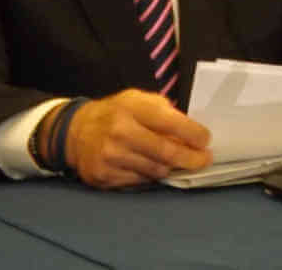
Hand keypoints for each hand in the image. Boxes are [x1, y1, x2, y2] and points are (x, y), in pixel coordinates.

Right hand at [58, 89, 211, 188]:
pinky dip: (150, 176)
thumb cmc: (117, 113)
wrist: (75, 131)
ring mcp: (109, 157)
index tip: (206, 140)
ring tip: (177, 161)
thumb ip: (164, 112)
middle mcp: (119, 133)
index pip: (169, 122)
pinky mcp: (103, 176)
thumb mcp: (139, 100)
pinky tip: (152, 167)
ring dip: (170, 167)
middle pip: (165, 152)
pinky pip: (139, 181)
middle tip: (205, 159)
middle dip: (191, 158)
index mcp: (131, 108)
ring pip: (155, 170)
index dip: (192, 134)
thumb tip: (191, 131)